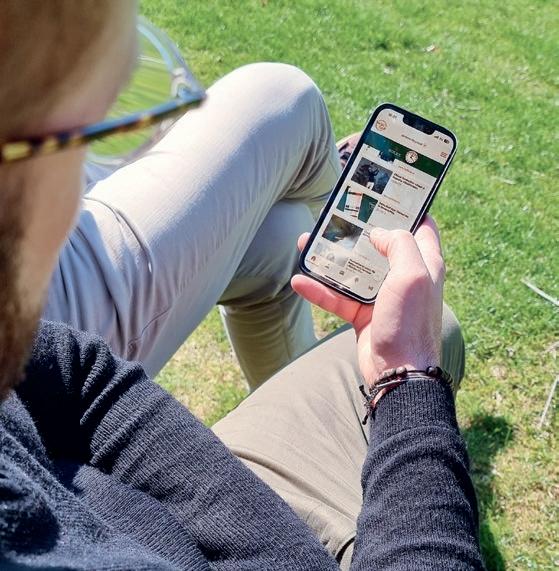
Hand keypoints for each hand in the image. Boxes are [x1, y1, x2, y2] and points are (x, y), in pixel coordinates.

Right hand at [291, 216, 444, 387]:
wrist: (398, 373)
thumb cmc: (411, 322)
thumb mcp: (413, 275)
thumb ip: (399, 244)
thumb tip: (378, 232)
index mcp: (424, 263)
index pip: (421, 225)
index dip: (406, 207)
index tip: (384, 192)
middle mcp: (403, 276)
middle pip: (378, 245)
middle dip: (356, 230)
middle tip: (335, 215)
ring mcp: (381, 296)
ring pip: (352, 269)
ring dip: (329, 258)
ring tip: (306, 243)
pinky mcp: (362, 314)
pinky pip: (337, 297)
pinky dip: (319, 290)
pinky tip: (299, 280)